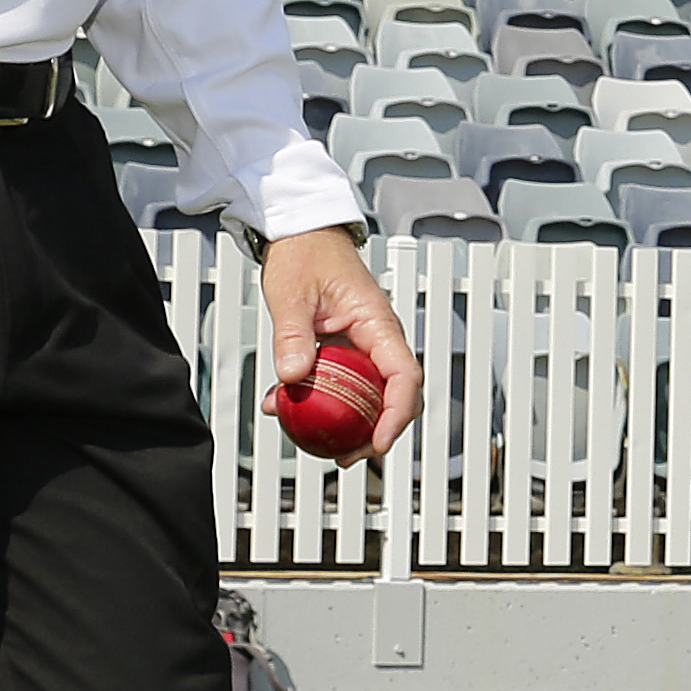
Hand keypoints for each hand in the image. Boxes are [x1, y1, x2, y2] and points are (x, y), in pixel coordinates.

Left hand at [264, 225, 419, 459]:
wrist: (301, 235)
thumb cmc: (304, 254)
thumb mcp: (292, 294)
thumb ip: (293, 335)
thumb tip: (294, 376)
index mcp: (378, 323)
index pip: (404, 376)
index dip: (396, 415)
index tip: (377, 441)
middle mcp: (378, 339)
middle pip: (395, 395)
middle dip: (378, 432)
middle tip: (347, 455)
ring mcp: (363, 346)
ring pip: (369, 394)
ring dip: (351, 422)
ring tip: (320, 444)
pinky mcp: (344, 349)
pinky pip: (343, 383)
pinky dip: (323, 401)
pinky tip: (287, 407)